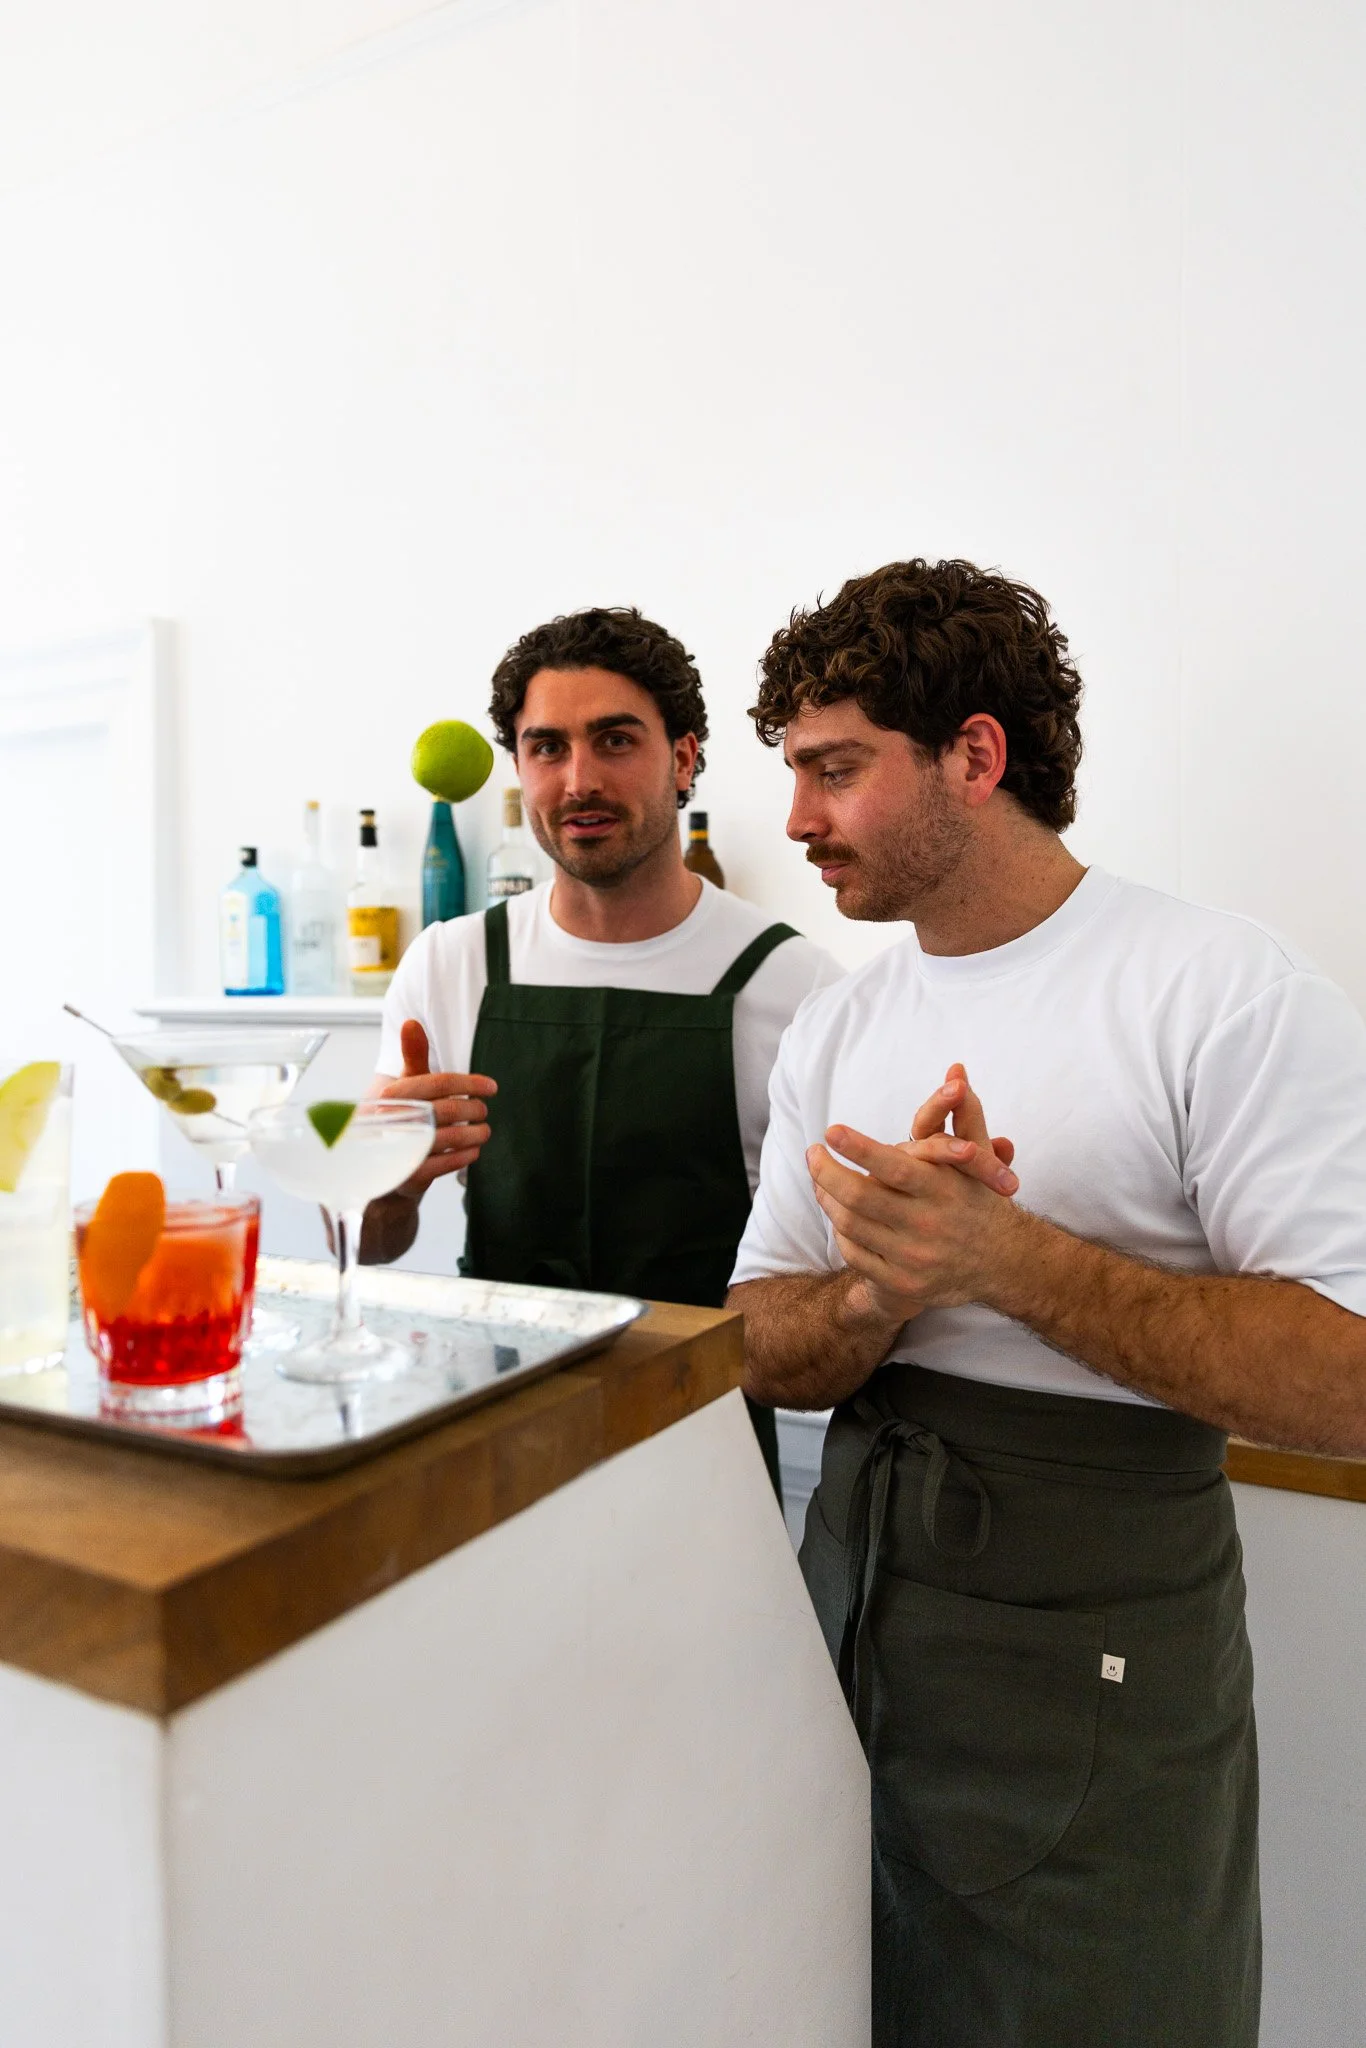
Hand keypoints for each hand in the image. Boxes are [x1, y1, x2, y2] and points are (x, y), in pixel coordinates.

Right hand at [377, 1020, 496, 1193]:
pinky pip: (447, 1163)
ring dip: (475, 1133)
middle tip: (483, 1110)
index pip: (439, 1083)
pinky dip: (466, 1155)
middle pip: (448, 1109)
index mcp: (393, 1095)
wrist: (384, 1167)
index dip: (470, 1083)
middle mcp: (393, 1120)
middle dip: (473, 1109)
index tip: (491, 1087)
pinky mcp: (410, 1174)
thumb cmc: (401, 1117)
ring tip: (483, 1130)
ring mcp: (401, 1149)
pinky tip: (473, 1150)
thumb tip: (411, 1022)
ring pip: (450, 1137)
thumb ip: (413, 1056)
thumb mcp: (406, 1085)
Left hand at [806, 1067, 1020, 1322]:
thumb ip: (964, 1111)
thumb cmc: (980, 1199)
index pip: (894, 1167)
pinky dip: (840, 1230)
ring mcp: (913, 1258)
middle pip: (860, 1197)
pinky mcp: (901, 1284)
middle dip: (826, 1172)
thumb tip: (956, 1069)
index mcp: (944, 1190)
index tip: (831, 1131)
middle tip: (812, 1153)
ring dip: (827, 1197)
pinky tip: (838, 1211)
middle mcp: (928, 1225)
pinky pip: (854, 1253)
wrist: (1002, 1262)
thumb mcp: (978, 1156)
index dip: (859, 1148)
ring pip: (850, 1224)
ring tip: (820, 1177)